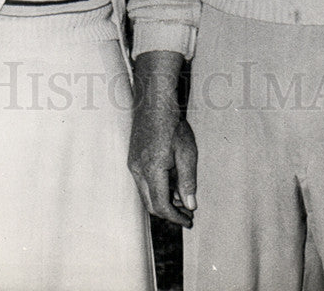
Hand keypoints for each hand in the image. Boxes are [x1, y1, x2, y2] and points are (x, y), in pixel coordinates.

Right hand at [128, 50, 197, 227]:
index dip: (175, 217)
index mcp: (151, 170)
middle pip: (151, 204)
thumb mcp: (186, 153)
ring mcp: (133, 164)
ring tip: (182, 199)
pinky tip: (171, 183)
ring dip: (163, 200)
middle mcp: (137, 170)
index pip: (161, 206)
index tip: (188, 220)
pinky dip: (156, 189)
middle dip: (169, 212)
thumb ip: (188, 181)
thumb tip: (190, 205)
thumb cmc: (172, 124)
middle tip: (187, 214)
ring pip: (146, 193)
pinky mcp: (133, 158)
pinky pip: (143, 182)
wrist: (154, 102)